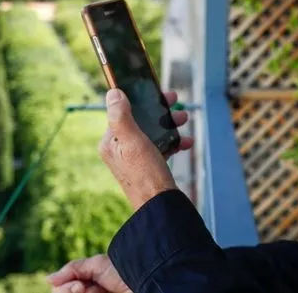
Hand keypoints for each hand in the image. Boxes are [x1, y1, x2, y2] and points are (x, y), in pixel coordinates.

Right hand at [46, 254, 129, 292]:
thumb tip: (49, 280)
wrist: (142, 282)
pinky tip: (93, 292)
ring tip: (90, 291)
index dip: (65, 289)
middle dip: (69, 292)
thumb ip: (72, 270)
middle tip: (82, 287)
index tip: (78, 285)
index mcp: (90, 284)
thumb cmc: (121, 271)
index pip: (64, 290)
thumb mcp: (96, 264)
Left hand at [99, 88, 192, 209]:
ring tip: (184, 118)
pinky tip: (186, 141)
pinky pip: (161, 147)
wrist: (162, 208)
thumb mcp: (132, 141)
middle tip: (174, 99)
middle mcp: (120, 150)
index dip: (139, 98)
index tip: (155, 89)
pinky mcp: (149, 166)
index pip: (122, 111)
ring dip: (169, 123)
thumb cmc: (146, 175)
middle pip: (140, 120)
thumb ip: (121, 116)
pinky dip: (174, 142)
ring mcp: (135, 159)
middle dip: (158, 109)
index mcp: (111, 143)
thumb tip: (112, 93)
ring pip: (152, 132)